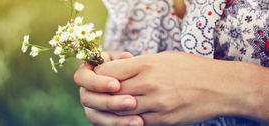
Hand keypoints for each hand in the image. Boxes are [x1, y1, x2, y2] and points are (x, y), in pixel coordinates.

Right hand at [74, 52, 144, 125]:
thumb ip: (123, 59)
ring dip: (116, 120)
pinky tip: (138, 123)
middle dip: (110, 102)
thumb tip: (126, 58)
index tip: (117, 85)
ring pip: (95, 116)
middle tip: (131, 102)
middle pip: (88, 99)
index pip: (81, 78)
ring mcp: (91, 107)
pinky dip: (121, 125)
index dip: (97, 82)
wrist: (135, 83)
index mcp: (86, 73)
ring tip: (138, 120)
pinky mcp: (100, 119)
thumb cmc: (127, 66)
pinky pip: (106, 125)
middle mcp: (86, 91)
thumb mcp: (124, 60)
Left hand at [93, 52, 256, 124]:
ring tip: (114, 105)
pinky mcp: (164, 119)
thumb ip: (138, 65)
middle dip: (103, 94)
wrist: (221, 87)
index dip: (100, 75)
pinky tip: (130, 115)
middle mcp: (149, 84)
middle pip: (111, 92)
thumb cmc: (191, 68)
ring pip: (121, 110)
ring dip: (114, 109)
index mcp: (146, 64)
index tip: (101, 77)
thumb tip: (117, 71)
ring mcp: (156, 103)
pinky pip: (138, 122)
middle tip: (102, 94)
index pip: (108, 71)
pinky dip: (130, 119)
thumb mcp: (163, 58)